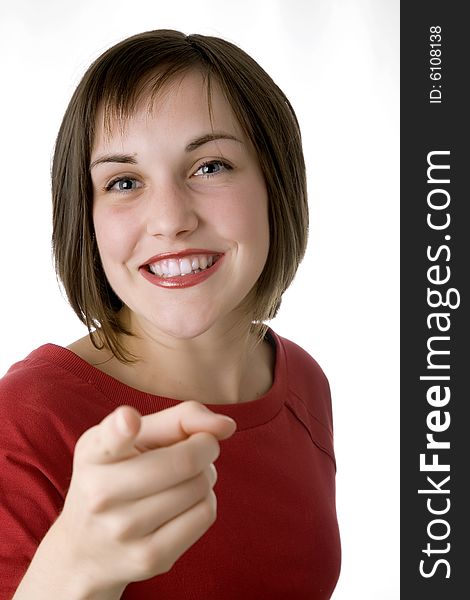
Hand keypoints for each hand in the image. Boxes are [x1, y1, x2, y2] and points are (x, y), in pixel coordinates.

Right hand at [48, 402, 235, 593]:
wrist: (86, 549)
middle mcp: (101, 492)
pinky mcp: (149, 558)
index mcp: (95, 453)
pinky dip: (205, 500)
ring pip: (200, 486)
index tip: (129, 420)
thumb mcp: (135, 437)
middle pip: (186, 460)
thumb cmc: (121, 474)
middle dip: (206, 445)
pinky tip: (185, 501)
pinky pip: (205, 514)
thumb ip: (180, 418)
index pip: (111, 437)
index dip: (123, 427)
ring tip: (185, 477)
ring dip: (206, 474)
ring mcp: (124, 530)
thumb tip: (227, 426)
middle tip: (199, 446)